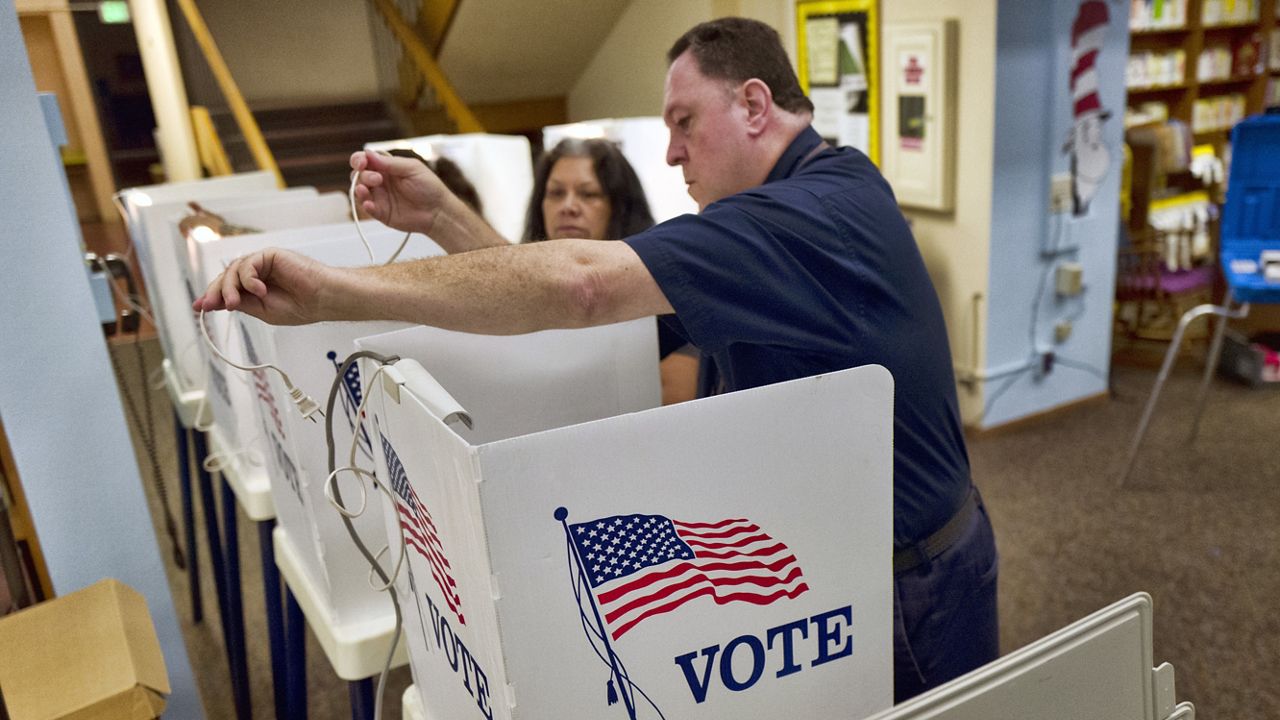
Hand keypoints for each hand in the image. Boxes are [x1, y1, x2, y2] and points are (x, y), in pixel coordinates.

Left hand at [192, 248, 330, 325]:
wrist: (322, 300)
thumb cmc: (301, 306)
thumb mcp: (262, 311)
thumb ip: (241, 303)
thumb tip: (216, 303)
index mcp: (254, 288)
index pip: (227, 288)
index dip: (211, 296)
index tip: (198, 307)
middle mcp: (256, 273)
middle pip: (226, 277)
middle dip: (216, 292)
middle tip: (211, 306)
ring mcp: (262, 263)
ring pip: (233, 270)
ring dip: (230, 288)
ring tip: (235, 304)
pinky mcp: (269, 255)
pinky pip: (248, 264)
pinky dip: (249, 278)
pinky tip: (259, 290)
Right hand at [350, 150, 447, 234]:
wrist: (438, 211)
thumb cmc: (429, 187)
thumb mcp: (411, 169)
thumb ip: (390, 163)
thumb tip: (368, 153)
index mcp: (386, 167)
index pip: (365, 160)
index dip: (359, 160)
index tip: (362, 162)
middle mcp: (380, 181)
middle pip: (358, 175)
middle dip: (362, 175)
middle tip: (378, 179)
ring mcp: (380, 197)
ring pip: (359, 191)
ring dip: (359, 189)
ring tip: (365, 190)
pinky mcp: (381, 213)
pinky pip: (368, 209)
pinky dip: (365, 206)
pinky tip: (369, 204)